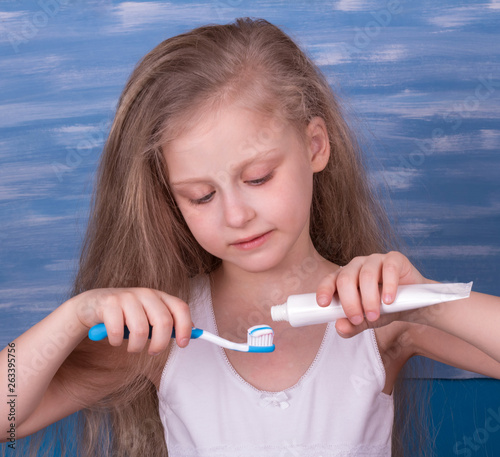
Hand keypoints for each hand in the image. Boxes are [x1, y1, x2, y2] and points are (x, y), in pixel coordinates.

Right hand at [72, 288, 192, 354]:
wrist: (92, 304)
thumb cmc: (126, 314)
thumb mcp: (149, 316)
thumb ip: (169, 322)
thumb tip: (193, 332)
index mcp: (159, 296)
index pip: (180, 308)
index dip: (185, 327)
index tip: (183, 345)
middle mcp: (146, 293)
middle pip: (163, 322)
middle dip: (160, 344)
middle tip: (153, 352)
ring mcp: (127, 296)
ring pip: (141, 330)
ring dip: (136, 347)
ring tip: (132, 347)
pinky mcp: (108, 303)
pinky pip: (117, 331)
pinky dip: (115, 342)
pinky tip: (113, 340)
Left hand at [316, 251, 426, 337]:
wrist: (414, 304)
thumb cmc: (384, 309)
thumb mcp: (366, 321)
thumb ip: (351, 326)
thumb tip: (340, 327)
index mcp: (345, 277)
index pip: (330, 280)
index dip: (324, 290)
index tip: (323, 304)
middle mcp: (357, 265)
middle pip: (346, 278)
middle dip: (350, 302)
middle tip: (358, 319)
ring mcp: (375, 260)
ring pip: (366, 275)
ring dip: (369, 298)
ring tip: (375, 315)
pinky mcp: (394, 259)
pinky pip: (389, 268)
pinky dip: (388, 286)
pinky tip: (389, 300)